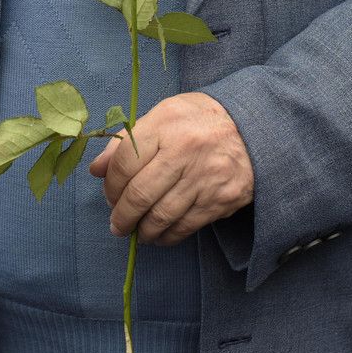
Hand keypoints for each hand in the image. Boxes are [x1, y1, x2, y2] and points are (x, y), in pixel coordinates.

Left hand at [88, 92, 253, 245]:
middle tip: (117, 224)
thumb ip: (127, 141)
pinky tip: (159, 234)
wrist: (255, 128)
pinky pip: (184, 226)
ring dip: (142, 230)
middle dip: (121, 216)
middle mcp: (185, 150)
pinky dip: (167, 236)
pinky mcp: (220, 199)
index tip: (109, 195)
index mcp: (166, 124)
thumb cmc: (199, 121)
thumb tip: (96, 169)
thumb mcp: (163, 116)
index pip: (124, 162)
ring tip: (136, 231)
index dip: (110, 185)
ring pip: (160, 216)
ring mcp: (204, 177)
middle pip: (139, 194)